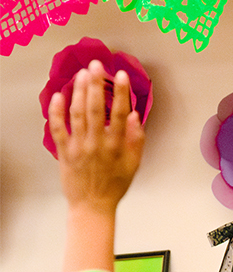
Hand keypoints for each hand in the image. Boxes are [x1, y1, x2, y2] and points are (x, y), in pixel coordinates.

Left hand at [49, 60, 144, 215]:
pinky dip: (56, 112)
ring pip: (77, 114)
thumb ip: (136, 140)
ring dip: (78, 92)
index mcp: (117, 146)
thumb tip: (134, 116)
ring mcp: (78, 146)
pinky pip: (58, 128)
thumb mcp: (134, 164)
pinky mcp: (63, 151)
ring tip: (81, 74)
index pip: (119, 114)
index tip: (120, 76)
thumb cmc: (116, 184)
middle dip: (95, 84)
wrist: (92, 205)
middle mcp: (97, 143)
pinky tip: (58, 96)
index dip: (120, 93)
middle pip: (95, 108)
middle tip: (96, 65)